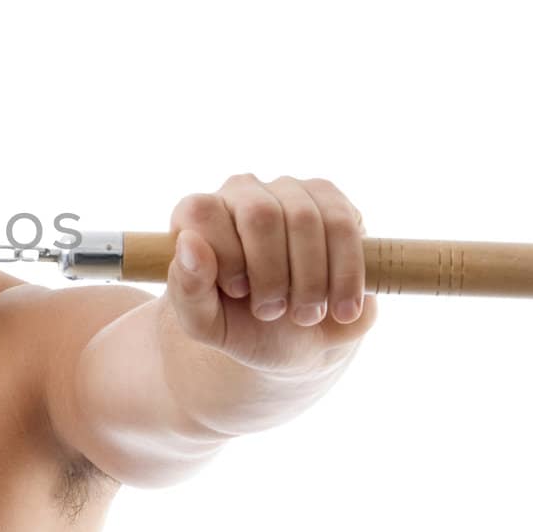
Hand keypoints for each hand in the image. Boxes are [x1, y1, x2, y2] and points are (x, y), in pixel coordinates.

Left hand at [164, 174, 380, 375]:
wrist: (295, 340)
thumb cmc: (240, 325)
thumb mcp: (204, 322)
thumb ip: (187, 289)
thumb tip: (190, 242)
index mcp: (198, 215)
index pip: (203, 211)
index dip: (225, 256)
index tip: (238, 292)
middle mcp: (241, 192)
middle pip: (259, 214)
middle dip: (271, 275)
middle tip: (272, 312)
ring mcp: (289, 191)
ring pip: (305, 219)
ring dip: (310, 281)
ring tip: (305, 314)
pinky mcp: (331, 201)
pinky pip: (343, 226)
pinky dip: (345, 276)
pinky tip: (342, 309)